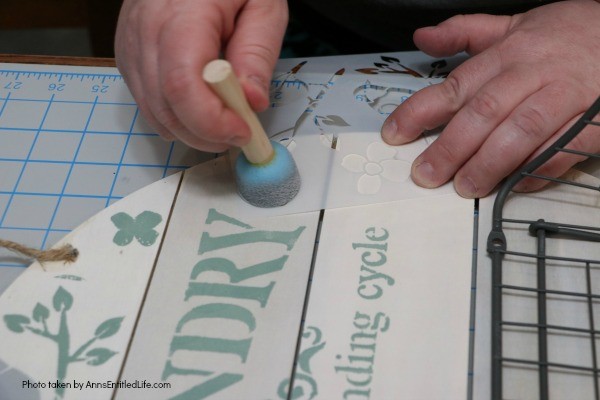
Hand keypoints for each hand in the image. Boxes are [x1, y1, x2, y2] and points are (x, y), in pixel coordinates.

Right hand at [115, 0, 287, 151]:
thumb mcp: (263, 5)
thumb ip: (258, 53)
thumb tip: (251, 101)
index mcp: (183, 13)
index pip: (182, 84)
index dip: (212, 121)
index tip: (242, 130)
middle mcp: (145, 30)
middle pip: (165, 107)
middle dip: (206, 133)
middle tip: (240, 131)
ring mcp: (130, 45)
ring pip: (154, 113)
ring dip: (192, 131)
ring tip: (225, 121)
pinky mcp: (128, 56)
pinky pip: (148, 103)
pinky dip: (176, 118)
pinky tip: (201, 108)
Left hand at [381, 0, 599, 197]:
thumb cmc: (568, 35)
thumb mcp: (515, 24)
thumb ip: (465, 31)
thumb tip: (422, 36)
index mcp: (509, 53)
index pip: (455, 85)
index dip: (420, 111)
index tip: (394, 134)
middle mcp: (533, 74)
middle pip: (484, 113)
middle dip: (450, 147)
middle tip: (425, 174)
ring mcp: (565, 97)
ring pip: (521, 132)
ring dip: (490, 163)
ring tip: (466, 187)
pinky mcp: (593, 122)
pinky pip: (563, 149)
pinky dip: (539, 169)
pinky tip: (516, 185)